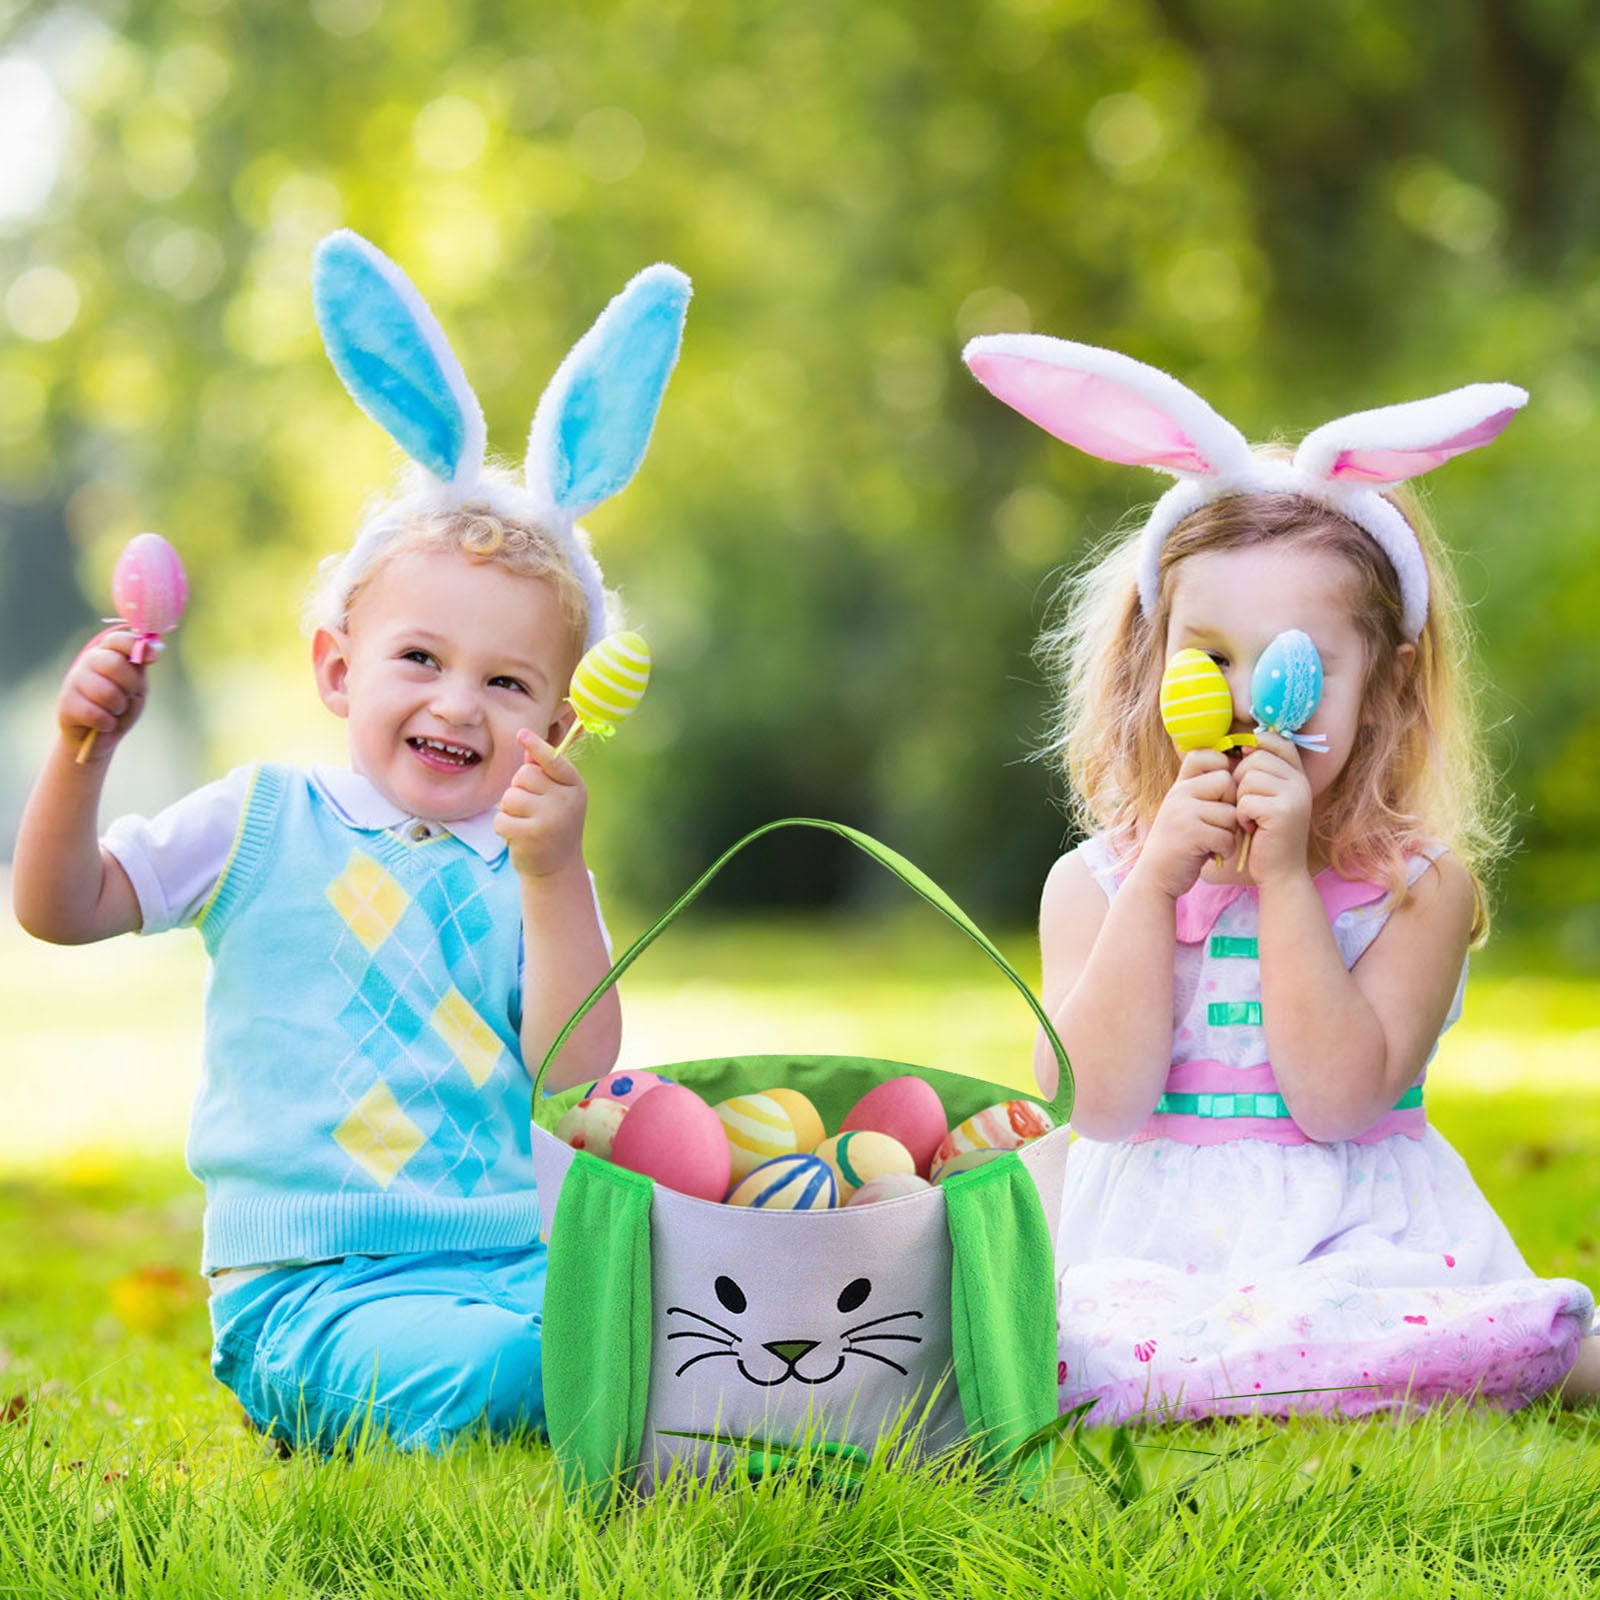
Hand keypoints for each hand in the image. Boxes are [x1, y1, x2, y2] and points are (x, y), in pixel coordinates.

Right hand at [59, 628, 151, 756]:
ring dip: (119, 707)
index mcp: (107, 653)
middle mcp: (88, 661)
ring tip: (114, 711)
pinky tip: (104, 723)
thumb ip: (140, 667)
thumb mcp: (136, 686)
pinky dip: (108, 723)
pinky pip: (95, 714)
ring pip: (106, 692)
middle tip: (128, 696)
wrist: (99, 737)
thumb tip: (153, 649)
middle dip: (130, 686)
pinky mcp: (65, 703)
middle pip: (113, 664)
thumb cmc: (120, 707)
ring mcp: (74, 680)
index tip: (152, 659)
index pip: (117, 640)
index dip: (135, 647)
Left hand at [494, 729, 588, 878]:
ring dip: (510, 809)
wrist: (557, 867)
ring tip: (525, 823)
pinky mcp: (531, 835)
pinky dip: (503, 826)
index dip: (537, 746)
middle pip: (524, 775)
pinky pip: (501, 817)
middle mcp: (565, 800)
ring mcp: (550, 818)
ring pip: (510, 796)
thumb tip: (528, 747)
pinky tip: (518, 836)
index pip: (553, 760)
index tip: (522, 734)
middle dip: (519, 789)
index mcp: (574, 785)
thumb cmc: (553, 824)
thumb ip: (544, 772)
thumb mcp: (556, 796)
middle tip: (531, 809)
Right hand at [1128, 748, 1237, 900]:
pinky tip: (1212, 854)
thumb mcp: (1186, 810)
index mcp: (1179, 785)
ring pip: (1231, 813)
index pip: (1205, 755)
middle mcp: (1178, 793)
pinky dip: (1226, 850)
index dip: (1222, 766)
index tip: (1222, 792)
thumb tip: (1240, 769)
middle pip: (1227, 782)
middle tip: (1218, 825)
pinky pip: (1227, 836)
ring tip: (1213, 842)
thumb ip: (1204, 791)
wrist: (1155, 878)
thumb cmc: (1180, 845)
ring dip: (1230, 833)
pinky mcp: (1189, 834)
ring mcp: (1181, 812)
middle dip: (1232, 806)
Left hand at [1234, 733, 1312, 884]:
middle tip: (1247, 803)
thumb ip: (1259, 771)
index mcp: (1297, 774)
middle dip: (1241, 779)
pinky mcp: (1283, 812)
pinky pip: (1246, 800)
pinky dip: (1241, 815)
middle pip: (1256, 757)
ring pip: (1248, 777)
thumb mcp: (1266, 797)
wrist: (1280, 872)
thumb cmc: (1265, 833)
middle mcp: (1301, 781)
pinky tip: (1252, 828)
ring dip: (1240, 799)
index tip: (1243, 767)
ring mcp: (1295, 795)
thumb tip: (1241, 744)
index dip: (1254, 746)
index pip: (1276, 739)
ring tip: (1251, 816)